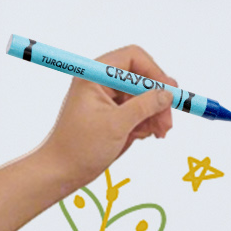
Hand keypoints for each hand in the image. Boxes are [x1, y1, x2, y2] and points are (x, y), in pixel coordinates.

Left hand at [36, 44, 175, 193]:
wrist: (61, 172)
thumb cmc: (80, 147)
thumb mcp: (116, 125)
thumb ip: (144, 106)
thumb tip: (168, 93)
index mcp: (95, 75)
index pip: (133, 58)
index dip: (154, 72)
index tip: (169, 93)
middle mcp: (101, 81)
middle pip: (141, 78)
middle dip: (157, 99)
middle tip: (167, 122)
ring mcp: (107, 98)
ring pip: (142, 96)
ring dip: (154, 113)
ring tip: (159, 133)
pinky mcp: (112, 113)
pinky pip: (137, 110)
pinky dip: (145, 121)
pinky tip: (145, 135)